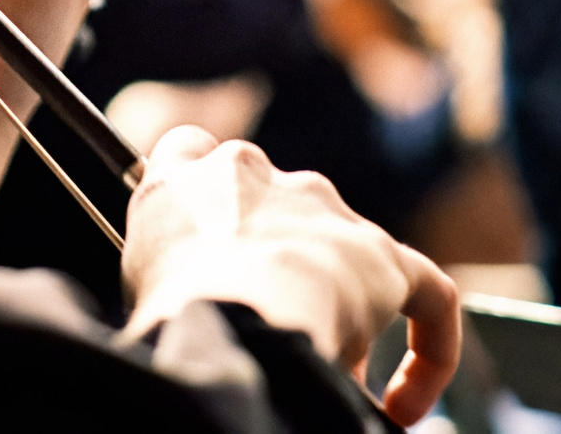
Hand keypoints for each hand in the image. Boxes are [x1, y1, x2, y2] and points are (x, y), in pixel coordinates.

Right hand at [122, 128, 459, 426]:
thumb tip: (193, 316)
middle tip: (270, 335)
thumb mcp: (133, 273)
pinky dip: (426, 348)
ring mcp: (325, 211)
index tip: (208, 246)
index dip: (204, 201)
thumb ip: (162, 264)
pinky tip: (405, 404)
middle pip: (276, 215)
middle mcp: (261, 177)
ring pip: (339, 257)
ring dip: (334, 313)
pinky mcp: (383, 258)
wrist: (226, 314)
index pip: (191, 157)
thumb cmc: (164, 311)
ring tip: (322, 378)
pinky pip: (427, 295)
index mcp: (188, 178)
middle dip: (278, 275)